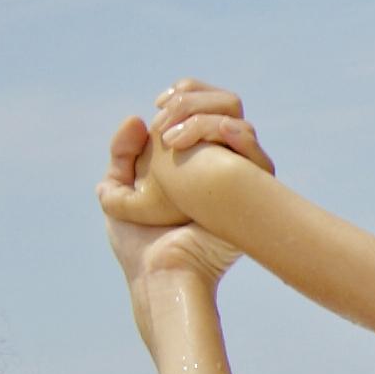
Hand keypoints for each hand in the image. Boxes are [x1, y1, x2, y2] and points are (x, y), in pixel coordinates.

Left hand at [104, 84, 264, 284]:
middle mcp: (219, 170)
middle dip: (197, 99)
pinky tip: (197, 139)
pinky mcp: (253, 196)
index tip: (159, 102)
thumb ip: (122, 156)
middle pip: (225, 110)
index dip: (185, 96)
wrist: (162, 277)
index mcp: (190, 167)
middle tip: (168, 109)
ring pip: (240, 125)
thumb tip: (138, 120)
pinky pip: (255, 154)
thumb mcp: (118, 195)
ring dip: (206, 115)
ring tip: (174, 135)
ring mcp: (238, 181)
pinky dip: (233, 134)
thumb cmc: (139, 248)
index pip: (200, 113)